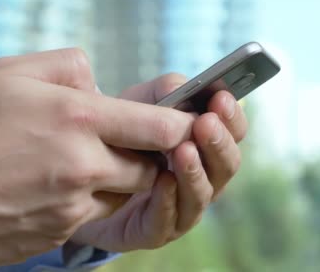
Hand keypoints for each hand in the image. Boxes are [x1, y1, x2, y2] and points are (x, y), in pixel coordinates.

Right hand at [0, 49, 194, 268]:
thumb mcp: (10, 71)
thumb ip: (70, 68)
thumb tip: (101, 85)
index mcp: (78, 119)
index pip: (162, 127)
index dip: (181, 124)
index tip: (186, 122)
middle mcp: (82, 168)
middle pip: (149, 168)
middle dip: (145, 155)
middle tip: (121, 140)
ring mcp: (69, 208)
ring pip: (121, 196)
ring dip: (114, 179)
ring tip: (76, 161)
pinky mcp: (53, 236)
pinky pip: (88, 218)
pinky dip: (83, 202)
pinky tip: (47, 186)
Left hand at [69, 73, 247, 250]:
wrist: (85, 176)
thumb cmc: (122, 137)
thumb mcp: (139, 105)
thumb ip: (164, 93)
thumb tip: (184, 88)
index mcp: (206, 146)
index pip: (234, 133)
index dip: (232, 117)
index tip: (222, 98)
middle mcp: (203, 179)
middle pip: (226, 166)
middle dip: (218, 143)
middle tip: (206, 123)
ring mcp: (182, 208)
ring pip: (202, 194)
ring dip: (195, 171)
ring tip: (184, 150)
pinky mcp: (155, 231)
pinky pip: (168, 220)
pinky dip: (167, 200)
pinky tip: (162, 180)